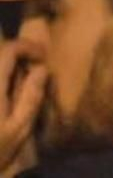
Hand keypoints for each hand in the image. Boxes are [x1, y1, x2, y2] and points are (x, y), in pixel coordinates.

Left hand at [0, 40, 46, 171]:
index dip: (27, 47)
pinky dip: (0, 79)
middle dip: (15, 53)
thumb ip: (30, 97)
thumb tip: (42, 70)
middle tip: (33, 66)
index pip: (8, 51)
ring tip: (18, 77)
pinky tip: (6, 92)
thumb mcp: (19, 129)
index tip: (43, 58)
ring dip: (4, 66)